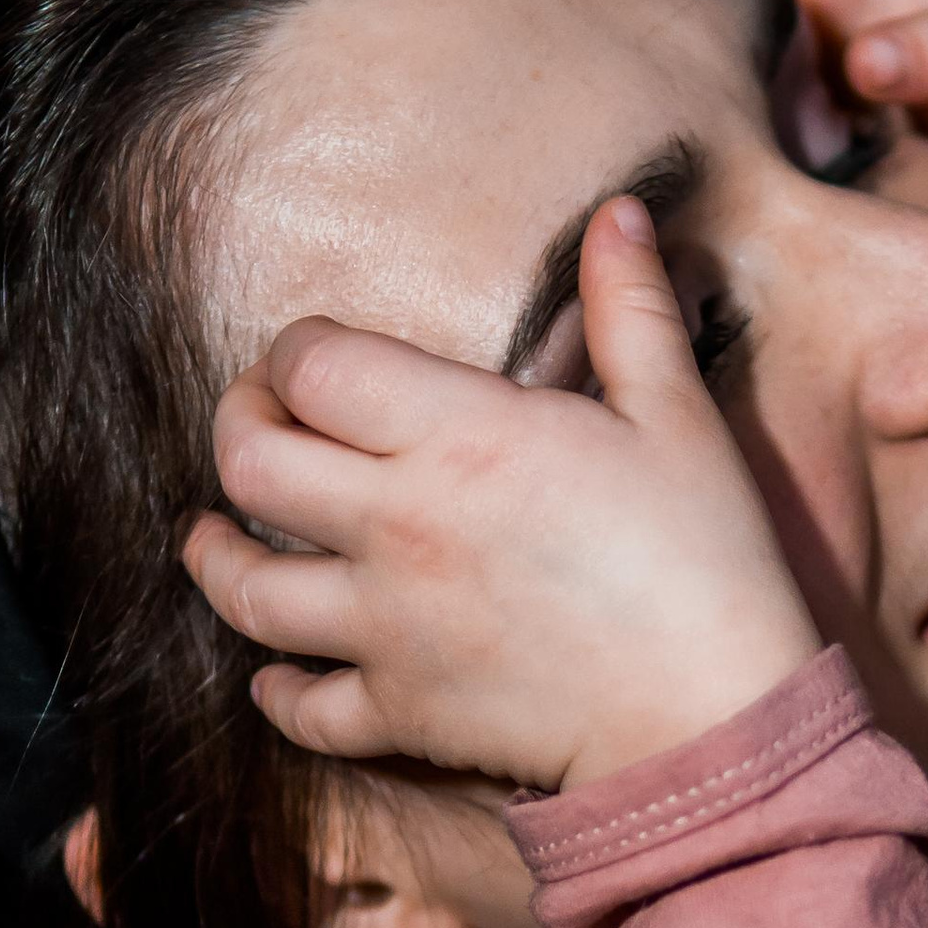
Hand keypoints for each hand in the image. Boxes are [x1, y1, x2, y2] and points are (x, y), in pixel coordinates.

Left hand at [183, 196, 823, 795]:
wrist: (714, 713)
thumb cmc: (707, 555)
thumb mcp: (676, 414)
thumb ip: (630, 310)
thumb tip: (617, 214)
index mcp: (458, 433)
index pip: (313, 366)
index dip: (294, 351)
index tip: (313, 358)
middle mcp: (396, 524)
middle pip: (248, 462)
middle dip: (237, 428)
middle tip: (257, 422)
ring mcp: (387, 624)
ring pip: (244, 589)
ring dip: (216, 558)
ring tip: (213, 539)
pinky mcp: (401, 709)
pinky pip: (302, 706)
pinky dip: (279, 691)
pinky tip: (277, 675)